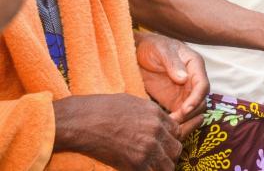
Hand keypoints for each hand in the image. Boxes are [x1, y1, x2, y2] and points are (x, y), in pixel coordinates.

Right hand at [53, 94, 181, 169]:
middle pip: (176, 149)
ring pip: (168, 165)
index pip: (177, 131)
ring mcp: (147, 148)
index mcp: (157, 114)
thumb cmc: (102, 109)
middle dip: (169, 155)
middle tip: (158, 158)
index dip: (170, 139)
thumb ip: (150, 115)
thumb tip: (158, 123)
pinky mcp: (135, 163)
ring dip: (161, 167)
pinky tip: (139, 170)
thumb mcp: (133, 103)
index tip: (162, 144)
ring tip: (150, 167)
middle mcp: (156, 131)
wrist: (82, 121)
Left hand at [135, 32, 208, 136]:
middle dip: (190, 113)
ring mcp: (184, 91)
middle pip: (201, 101)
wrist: (139, 51)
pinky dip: (177, 121)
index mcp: (194, 65)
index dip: (196, 99)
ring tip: (168, 124)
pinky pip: (181, 114)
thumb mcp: (162, 50)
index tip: (185, 110)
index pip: (203, 85)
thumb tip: (184, 78)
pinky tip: (164, 124)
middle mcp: (193, 79)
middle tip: (173, 122)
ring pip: (194, 110)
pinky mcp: (174, 100)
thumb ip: (173, 63)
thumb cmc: (152, 46)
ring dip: (184, 120)